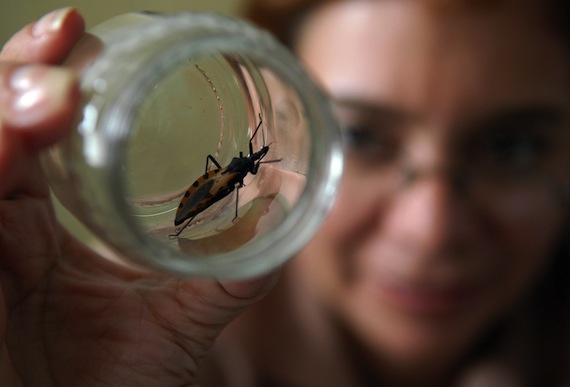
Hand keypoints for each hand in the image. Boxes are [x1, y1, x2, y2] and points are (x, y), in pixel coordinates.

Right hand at [0, 8, 278, 385]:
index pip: (23, 133)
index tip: (76, 34)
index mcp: (35, 227)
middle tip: (67, 37)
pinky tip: (20, 134)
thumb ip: (232, 266)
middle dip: (20, 73)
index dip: (39, 79)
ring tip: (58, 91)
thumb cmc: (122, 379)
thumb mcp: (184, 312)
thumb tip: (283, 211)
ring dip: (6, 107)